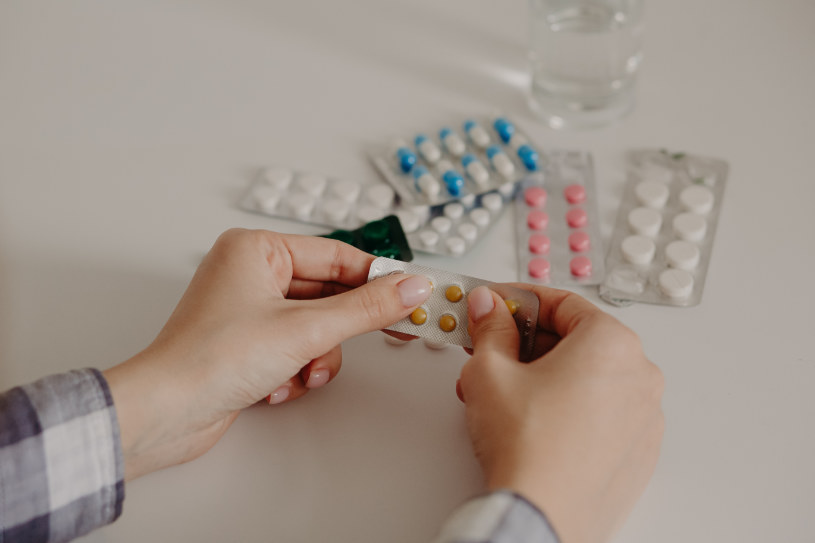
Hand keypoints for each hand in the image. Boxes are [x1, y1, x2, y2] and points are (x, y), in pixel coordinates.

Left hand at [103, 229, 431, 480]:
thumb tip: (409, 288)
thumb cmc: (211, 359)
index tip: (410, 292)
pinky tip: (278, 386)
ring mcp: (249, 310)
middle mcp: (251, 274)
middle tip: (385, 332)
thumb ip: (366, 308)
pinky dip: (297, 369)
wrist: (166, 413)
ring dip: (318, 356)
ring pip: (316, 326)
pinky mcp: (248, 344)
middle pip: (328, 293)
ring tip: (303, 372)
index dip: (377, 277)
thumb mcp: (306, 329)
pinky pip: (296, 348)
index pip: (336, 255)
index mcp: (257, 250)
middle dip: (340, 328)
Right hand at [459, 285, 663, 542]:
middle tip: (493, 349)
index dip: (519, 300)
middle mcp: (639, 375)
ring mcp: (644, 417)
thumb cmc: (527, 446)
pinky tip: (534, 422)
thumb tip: (490, 309)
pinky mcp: (638, 452)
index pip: (562, 302)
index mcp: (612, 343)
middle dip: (529, 342)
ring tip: (506, 392)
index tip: (496, 305)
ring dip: (547, 376)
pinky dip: (571, 408)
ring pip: (589, 378)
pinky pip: (603, 414)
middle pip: (578, 339)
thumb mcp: (490, 370)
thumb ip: (491, 327)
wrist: (541, 514)